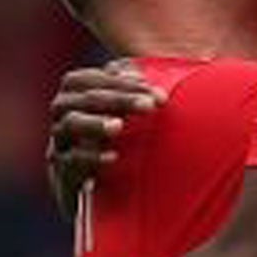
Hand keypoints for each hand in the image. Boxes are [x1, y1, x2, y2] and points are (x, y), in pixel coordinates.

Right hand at [47, 62, 160, 210]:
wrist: (100, 192)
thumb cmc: (122, 142)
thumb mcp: (135, 115)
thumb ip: (148, 91)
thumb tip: (194, 63)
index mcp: (77, 96)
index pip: (90, 79)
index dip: (121, 82)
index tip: (156, 93)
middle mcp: (64, 116)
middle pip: (81, 97)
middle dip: (117, 99)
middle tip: (150, 106)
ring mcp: (61, 144)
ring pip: (70, 124)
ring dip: (96, 123)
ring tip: (120, 127)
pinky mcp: (63, 173)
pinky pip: (70, 162)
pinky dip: (91, 158)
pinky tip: (113, 157)